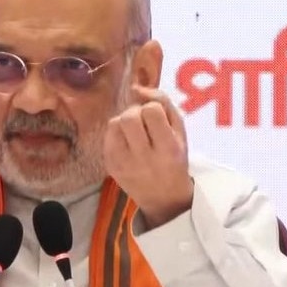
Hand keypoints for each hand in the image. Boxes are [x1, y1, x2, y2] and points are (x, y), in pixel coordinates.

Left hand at [103, 85, 193, 229]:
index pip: (152, 110)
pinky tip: (126, 142)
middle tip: (143, 123)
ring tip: (134, 132)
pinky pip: (107, 136)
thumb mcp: (180, 132)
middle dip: (135, 112)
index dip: (153, 109)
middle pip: (129, 116)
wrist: (164, 198)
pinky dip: (116, 133)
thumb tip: (137, 88)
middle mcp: (145, 157)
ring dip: (124, 121)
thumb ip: (164, 103)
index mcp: (168, 147)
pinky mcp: (111, 166)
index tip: (157, 120)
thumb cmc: (174, 159)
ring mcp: (124, 163)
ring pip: (114, 123)